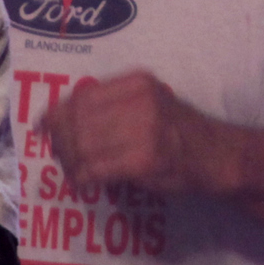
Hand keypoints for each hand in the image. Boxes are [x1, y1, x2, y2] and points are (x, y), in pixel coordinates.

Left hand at [40, 71, 237, 197]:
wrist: (220, 156)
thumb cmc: (181, 132)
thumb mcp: (150, 102)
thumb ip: (113, 104)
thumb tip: (61, 117)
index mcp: (137, 81)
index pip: (81, 95)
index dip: (56, 113)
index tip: (44, 128)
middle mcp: (139, 99)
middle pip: (78, 120)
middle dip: (61, 141)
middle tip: (59, 156)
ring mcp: (144, 129)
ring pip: (84, 145)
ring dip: (72, 163)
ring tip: (74, 172)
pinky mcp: (145, 159)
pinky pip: (98, 168)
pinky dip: (85, 177)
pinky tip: (87, 182)